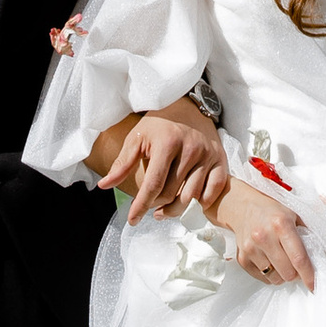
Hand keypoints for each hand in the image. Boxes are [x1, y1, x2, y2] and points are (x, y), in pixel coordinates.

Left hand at [99, 103, 226, 222]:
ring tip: (164, 209)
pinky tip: (190, 201)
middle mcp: (191, 149)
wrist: (187, 106)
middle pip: (171, 193)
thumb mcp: (137, 138)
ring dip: (176, 209)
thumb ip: (122, 164)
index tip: (132, 220)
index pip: (153, 184)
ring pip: (192, 196)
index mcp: (168, 143)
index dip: (141, 205)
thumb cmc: (159, 124)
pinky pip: (214, 190)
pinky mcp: (221, 159)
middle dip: (156, 205)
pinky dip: (202, 201)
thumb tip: (104, 186)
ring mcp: (208, 155)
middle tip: (149, 207)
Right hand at [224, 176, 314, 287]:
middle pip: (288, 273)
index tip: (314, 285)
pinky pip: (263, 278)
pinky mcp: (242, 258)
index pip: (298, 258)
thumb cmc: (274, 210)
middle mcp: (264, 236)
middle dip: (295, 272)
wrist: (242, 205)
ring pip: (275, 278)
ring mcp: (251, 248)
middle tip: (295, 263)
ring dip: (282, 273)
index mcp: (281, 224)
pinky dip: (270, 274)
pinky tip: (270, 259)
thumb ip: (316, 230)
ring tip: (282, 259)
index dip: (309, 275)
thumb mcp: (296, 212)